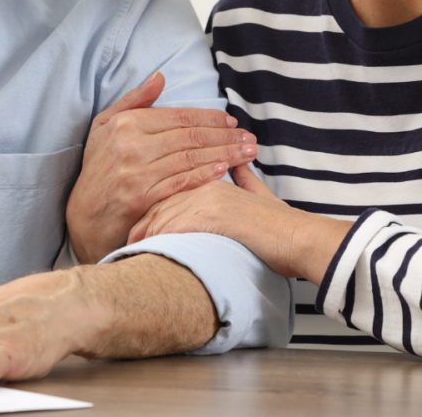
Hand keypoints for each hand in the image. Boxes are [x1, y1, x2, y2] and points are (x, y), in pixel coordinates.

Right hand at [66, 72, 257, 263]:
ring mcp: (137, 173)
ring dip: (224, 155)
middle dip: (225, 137)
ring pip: (190, 159)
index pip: (179, 117)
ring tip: (247, 154)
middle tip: (249, 138)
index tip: (231, 122)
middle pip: (190, 137)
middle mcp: (131, 145)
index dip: (210, 118)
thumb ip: (134, 100)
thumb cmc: (98, 168)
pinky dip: (205, 175)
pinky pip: (181, 183)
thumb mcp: (105, 126)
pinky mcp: (142, 199)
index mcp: (126, 123)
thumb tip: (160, 77)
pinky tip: (225, 171)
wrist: (83, 215)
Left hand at [128, 163, 348, 282]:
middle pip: (159, 200)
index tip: (136, 226)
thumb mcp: (257, 195)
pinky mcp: (211, 214)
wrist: (298, 238)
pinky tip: (145, 254)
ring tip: (129, 253)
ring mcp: (207, 197)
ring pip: (162, 214)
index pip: (169, 188)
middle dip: (139, 223)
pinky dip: (156, 241)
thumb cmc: (278, 225)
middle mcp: (205, 183)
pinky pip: (173, 227)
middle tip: (123, 242)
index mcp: (211, 179)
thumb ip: (243, 178)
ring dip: (143, 235)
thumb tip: (238, 166)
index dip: (150, 208)